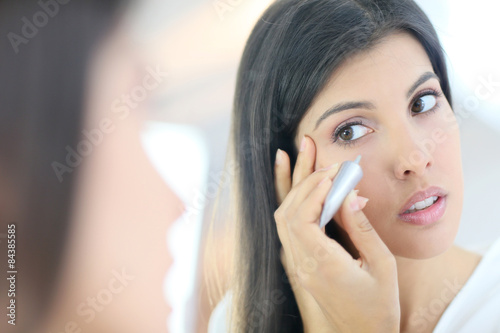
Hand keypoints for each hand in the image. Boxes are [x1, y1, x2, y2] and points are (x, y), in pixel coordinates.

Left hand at [274, 135, 399, 332]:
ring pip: (282, 217)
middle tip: (313, 146)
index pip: (304, 217)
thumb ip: (362, 228)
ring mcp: (296, 265)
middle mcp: (302, 264)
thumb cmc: (377, 308)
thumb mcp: (381, 267)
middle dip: (302, 176)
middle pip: (288, 212)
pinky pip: (286, 228)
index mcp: (322, 266)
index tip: (335, 170)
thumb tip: (350, 194)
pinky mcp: (298, 264)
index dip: (315, 188)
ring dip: (293, 185)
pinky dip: (288, 202)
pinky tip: (290, 182)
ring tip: (299, 153)